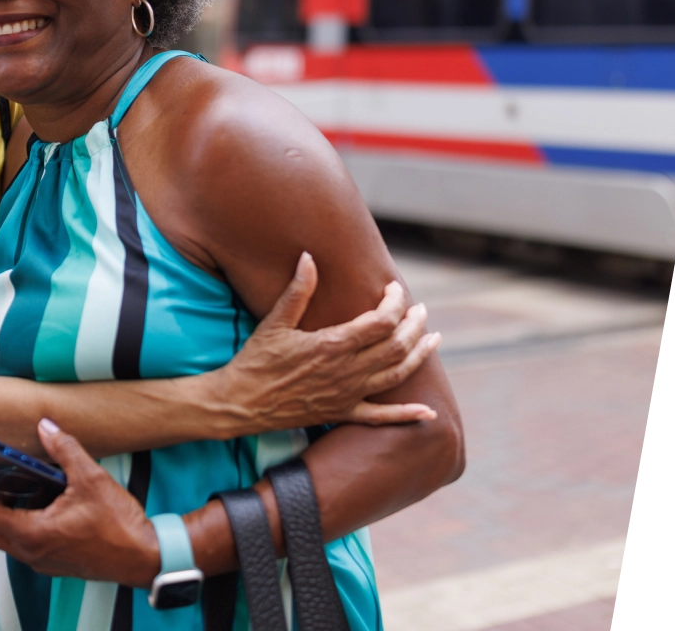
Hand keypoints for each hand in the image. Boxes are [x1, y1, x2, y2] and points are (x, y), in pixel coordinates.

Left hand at [0, 419, 161, 588]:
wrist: (144, 558)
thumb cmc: (119, 525)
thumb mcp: (91, 480)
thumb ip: (65, 450)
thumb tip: (45, 425)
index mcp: (30, 533)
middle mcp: (27, 552)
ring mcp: (38, 560)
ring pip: (0, 537)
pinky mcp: (50, 561)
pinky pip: (19, 541)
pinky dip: (14, 521)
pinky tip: (28, 499)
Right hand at [216, 252, 440, 430]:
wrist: (241, 403)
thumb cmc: (255, 361)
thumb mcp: (275, 322)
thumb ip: (298, 291)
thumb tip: (309, 257)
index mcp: (332, 345)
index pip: (380, 321)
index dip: (394, 303)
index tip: (394, 289)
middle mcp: (346, 371)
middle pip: (396, 346)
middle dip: (413, 324)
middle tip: (421, 310)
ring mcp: (347, 395)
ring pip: (397, 375)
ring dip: (419, 355)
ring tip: (433, 339)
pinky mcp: (342, 413)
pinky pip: (381, 417)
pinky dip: (407, 414)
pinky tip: (429, 411)